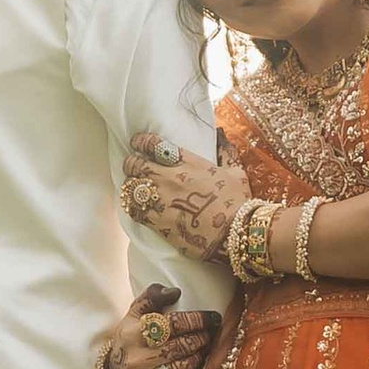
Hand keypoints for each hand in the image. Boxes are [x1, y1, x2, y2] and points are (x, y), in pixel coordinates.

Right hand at [95, 283, 221, 368]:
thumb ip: (151, 297)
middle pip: (182, 345)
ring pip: (184, 367)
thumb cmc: (130, 343)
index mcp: (133, 334)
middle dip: (202, 338)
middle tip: (211, 333)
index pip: (173, 324)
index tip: (213, 317)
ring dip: (200, 357)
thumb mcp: (133, 317)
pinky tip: (194, 368)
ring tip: (203, 349)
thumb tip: (175, 291)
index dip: (198, 319)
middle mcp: (137, 358)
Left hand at [124, 133, 250, 261]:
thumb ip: (226, 152)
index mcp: (187, 162)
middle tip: (134, 166)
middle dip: (132, 163)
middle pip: (135, 163)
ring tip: (134, 187)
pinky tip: (135, 206)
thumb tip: (221, 134)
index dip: (141, 141)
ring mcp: (160, 199)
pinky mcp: (157, 220)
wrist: (234, 233)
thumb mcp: (236, 172)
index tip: (137, 142)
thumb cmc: (238, 202)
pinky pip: (133, 209)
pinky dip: (131, 206)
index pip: (154, 144)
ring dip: (130, 185)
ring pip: (130, 185)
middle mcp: (169, 177)